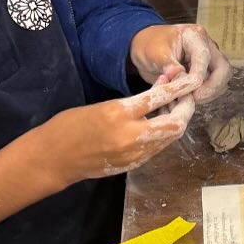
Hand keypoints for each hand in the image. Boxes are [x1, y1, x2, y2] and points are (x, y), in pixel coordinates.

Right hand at [39, 81, 196, 184]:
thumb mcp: (100, 106)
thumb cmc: (68, 127)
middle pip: (175, 124)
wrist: (53, 159)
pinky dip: (163, 133)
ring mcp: (134, 155)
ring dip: (176, 121)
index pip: (158, 98)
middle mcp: (131, 137)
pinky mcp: (133, 165)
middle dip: (185, 109)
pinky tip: (159, 123)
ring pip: (169, 138)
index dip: (178, 88)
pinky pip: (157, 147)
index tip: (190, 79)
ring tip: (174, 106)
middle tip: (186, 95)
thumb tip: (159, 88)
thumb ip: (132, 101)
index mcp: (118, 114)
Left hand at [129, 23, 231, 104]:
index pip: (204, 57)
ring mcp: (209, 59)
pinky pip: (213, 86)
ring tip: (190, 98)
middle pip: (223, 69)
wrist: (145, 46)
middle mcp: (207, 46)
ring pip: (221, 79)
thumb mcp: (154, 53)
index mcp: (194, 36)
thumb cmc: (149, 45)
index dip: (199, 77)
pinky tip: (190, 97)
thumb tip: (180, 77)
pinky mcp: (207, 71)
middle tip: (196, 98)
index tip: (189, 91)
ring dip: (210, 92)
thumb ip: (168, 65)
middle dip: (212, 87)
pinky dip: (205, 95)